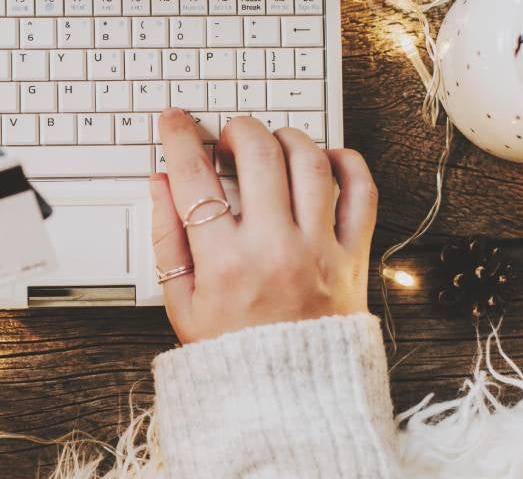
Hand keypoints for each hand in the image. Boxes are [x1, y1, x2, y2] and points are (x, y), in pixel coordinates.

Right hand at [151, 109, 376, 343]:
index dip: (179, 138)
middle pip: (258, 153)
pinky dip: (347, 163)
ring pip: (310, 161)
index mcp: (224, 263)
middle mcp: (274, 249)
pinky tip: (324, 161)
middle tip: (228, 137)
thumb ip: (167, 238)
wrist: (291, 401)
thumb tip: (161, 185)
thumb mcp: (181, 303)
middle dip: (238, 129)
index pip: (195, 178)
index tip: (175, 121)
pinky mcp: (353, 256)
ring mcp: (318, 249)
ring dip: (287, 138)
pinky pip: (362, 192)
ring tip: (272, 146)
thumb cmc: (234, 353)